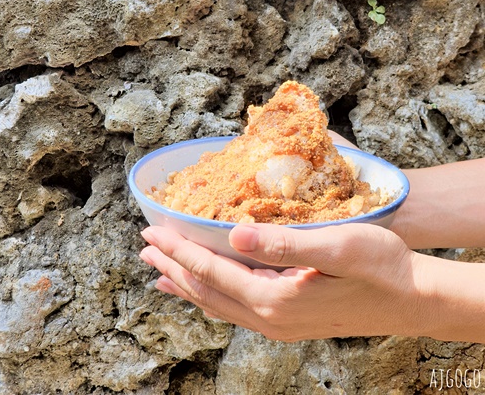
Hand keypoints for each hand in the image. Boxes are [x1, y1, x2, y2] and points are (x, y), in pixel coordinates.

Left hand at [139, 223, 427, 341]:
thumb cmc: (380, 267)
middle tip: (145, 248)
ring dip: (188, 284)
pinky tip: (209, 290)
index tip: (152, 233)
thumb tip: (233, 234)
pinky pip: (236, 308)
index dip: (180, 251)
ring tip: (161, 272)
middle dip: (173, 267)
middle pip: (207, 291)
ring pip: (219, 304)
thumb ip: (285, 244)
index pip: (213, 272)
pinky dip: (212, 294)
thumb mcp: (338, 246)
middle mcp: (270, 319)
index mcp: (275, 300)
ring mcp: (279, 324)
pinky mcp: (289, 320)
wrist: (412, 299)